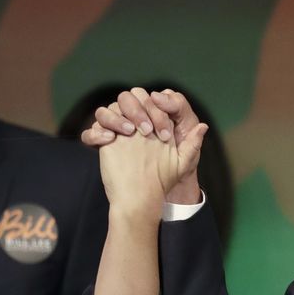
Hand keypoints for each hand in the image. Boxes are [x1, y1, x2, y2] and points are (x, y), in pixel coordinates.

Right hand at [83, 88, 204, 203]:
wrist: (143, 197)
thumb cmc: (165, 177)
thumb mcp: (183, 161)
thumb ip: (194, 143)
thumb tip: (203, 126)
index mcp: (153, 119)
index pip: (152, 100)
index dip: (158, 110)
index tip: (163, 130)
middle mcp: (133, 120)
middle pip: (128, 97)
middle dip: (138, 109)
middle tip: (147, 130)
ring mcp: (116, 131)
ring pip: (106, 109)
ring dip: (116, 116)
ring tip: (129, 133)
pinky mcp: (102, 144)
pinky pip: (91, 132)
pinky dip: (96, 133)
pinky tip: (108, 141)